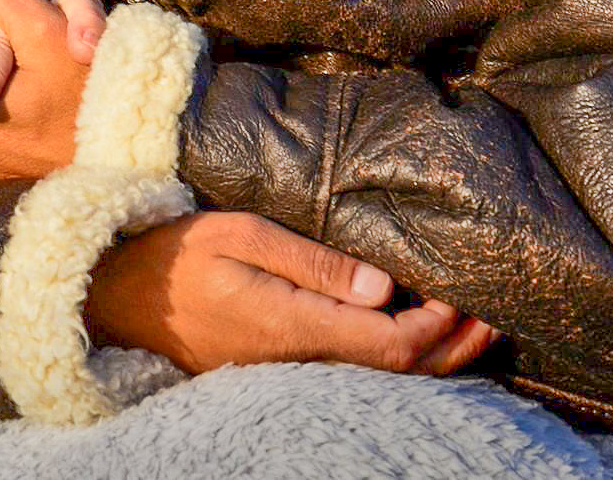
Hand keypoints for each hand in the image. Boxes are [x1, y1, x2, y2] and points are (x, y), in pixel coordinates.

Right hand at [87, 210, 500, 376]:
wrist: (120, 297)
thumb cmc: (177, 254)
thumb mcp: (239, 235)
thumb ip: (310, 260)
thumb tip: (381, 285)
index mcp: (294, 324)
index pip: (390, 343)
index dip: (437, 326)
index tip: (459, 290)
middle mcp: (301, 356)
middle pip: (397, 372)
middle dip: (452, 347)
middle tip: (492, 315)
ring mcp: (292, 367)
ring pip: (380, 377)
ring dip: (433, 355)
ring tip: (469, 327)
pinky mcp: (282, 363)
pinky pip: (355, 369)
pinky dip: (397, 355)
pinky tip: (410, 332)